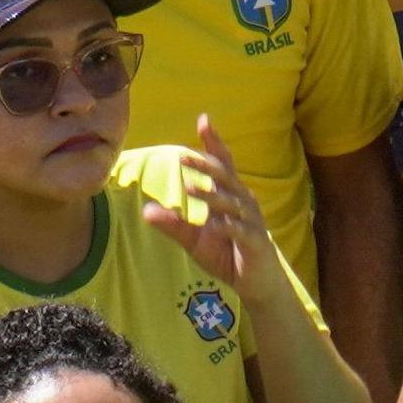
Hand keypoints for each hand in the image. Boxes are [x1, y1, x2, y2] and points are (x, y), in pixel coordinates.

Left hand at [140, 123, 297, 309]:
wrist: (257, 282)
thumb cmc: (227, 254)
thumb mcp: (195, 239)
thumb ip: (174, 224)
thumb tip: (146, 210)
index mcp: (230, 197)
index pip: (223, 164)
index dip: (214, 143)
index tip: (203, 121)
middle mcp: (244, 203)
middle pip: (226, 178)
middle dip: (207, 166)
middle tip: (184, 158)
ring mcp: (251, 222)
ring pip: (233, 203)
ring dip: (213, 196)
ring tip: (192, 190)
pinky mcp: (255, 242)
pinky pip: (242, 231)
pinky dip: (230, 226)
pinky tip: (217, 224)